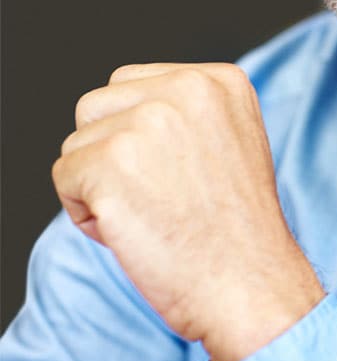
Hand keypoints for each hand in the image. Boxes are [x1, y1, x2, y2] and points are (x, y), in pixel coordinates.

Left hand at [53, 63, 324, 360]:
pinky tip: (132, 229)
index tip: (177, 171)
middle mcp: (186, 88)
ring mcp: (148, 122)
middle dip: (111, 151)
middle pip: (97, 105)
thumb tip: (131, 111)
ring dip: (99, 182)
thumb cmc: (238, 227)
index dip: (139, 135)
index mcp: (220, 80)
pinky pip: (65, 178)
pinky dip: (85, 213)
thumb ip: (187, 113)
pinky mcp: (111, 162)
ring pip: (78, 143)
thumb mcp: (233, 141)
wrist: (248, 279)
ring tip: (149, 211)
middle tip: (159, 193)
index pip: (133, 84)